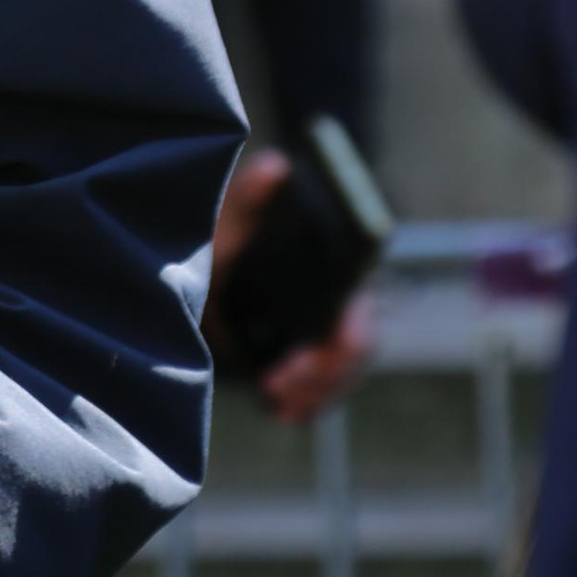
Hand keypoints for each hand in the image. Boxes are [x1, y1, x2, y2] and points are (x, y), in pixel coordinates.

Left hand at [205, 151, 375, 425]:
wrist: (219, 261)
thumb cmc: (231, 236)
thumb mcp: (230, 220)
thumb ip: (250, 196)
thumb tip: (276, 165)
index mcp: (335, 278)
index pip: (357, 320)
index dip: (345, 344)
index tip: (314, 357)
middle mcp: (339, 312)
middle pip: (349, 361)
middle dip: (319, 381)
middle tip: (275, 387)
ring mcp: (325, 341)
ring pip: (335, 381)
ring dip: (310, 398)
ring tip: (275, 405)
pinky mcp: (307, 362)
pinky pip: (317, 393)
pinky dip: (302, 406)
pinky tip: (279, 412)